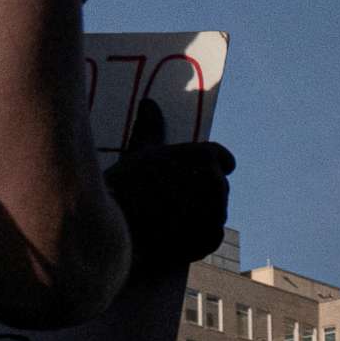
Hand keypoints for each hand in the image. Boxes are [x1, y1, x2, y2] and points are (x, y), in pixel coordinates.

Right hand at [102, 100, 234, 277]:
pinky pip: (210, 233)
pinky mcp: (212, 237)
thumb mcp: (139, 150)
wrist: (116, 224)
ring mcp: (217, 212)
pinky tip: (170, 231)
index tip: (189, 173)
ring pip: (215, 210)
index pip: (224, 159)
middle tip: (168, 195)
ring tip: (165, 213)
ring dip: (199, 212)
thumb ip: (151, 127)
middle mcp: (218, 183)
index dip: (207, 166)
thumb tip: (149, 103)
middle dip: (201, 190)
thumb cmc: (126, 181)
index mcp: (205, 156)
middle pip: (218, 186)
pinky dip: (196, 234)